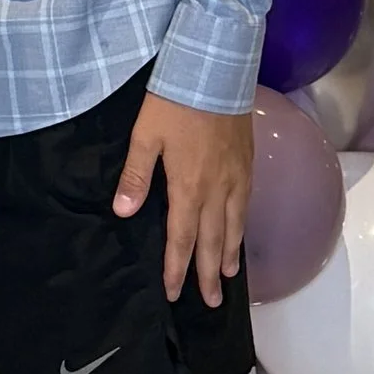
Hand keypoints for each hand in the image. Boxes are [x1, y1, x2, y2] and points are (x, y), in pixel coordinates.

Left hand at [114, 91, 251, 305]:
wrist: (216, 71)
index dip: (176, 268)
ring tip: (228, 276)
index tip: (173, 293)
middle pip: (212, 241)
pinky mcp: (248, 163)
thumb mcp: (145, 135)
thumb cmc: (174, 101)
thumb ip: (136, 175)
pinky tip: (240, 232)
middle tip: (212, 303)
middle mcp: (217, 190)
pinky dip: (243, 227)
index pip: (181, 238)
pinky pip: (246, 206)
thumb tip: (125, 212)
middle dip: (207, 274)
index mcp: (188, 187)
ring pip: (234, 226)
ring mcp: (236, 178)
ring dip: (229, 254)